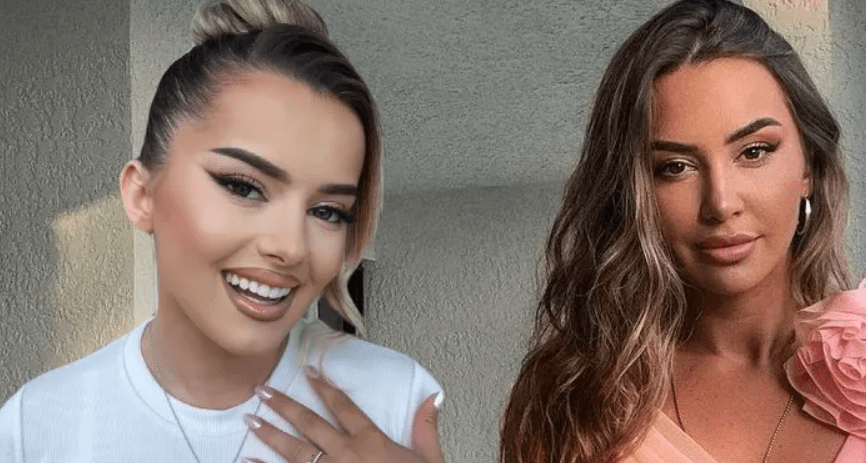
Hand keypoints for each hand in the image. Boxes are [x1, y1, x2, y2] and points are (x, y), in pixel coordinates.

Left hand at [242, 369, 444, 462]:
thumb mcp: (429, 459)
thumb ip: (425, 427)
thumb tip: (433, 397)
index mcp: (371, 442)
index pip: (344, 407)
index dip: (326, 388)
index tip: (310, 372)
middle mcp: (346, 455)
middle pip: (310, 424)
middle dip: (284, 405)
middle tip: (262, 390)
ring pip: (295, 451)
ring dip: (271, 434)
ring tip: (251, 418)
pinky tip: (249, 461)